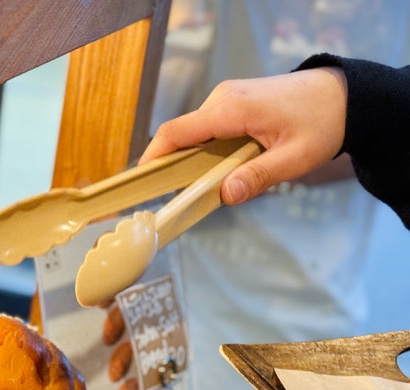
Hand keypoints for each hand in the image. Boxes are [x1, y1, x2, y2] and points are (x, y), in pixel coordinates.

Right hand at [139, 68, 347, 204]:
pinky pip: (208, 130)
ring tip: (214, 185)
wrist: (345, 94)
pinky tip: (226, 168)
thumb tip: (224, 195)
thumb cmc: (324, 122)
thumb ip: (258, 177)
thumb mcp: (296, 157)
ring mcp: (227, 98)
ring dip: (197, 161)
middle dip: (177, 168)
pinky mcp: (233, 103)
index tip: (140, 182)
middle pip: (182, 137)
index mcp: (232, 109)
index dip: (153, 156)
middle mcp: (223, 99)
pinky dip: (209, 151)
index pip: (176, 131)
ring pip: (195, 135)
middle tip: (182, 199)